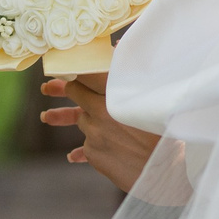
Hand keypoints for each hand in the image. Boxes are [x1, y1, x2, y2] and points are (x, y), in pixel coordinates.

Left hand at [42, 72, 160, 192]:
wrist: (170, 173)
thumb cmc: (169, 133)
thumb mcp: (154, 97)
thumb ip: (133, 74)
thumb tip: (116, 45)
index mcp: (117, 91)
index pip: (86, 71)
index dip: (74, 66)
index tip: (63, 65)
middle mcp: (102, 109)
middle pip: (76, 92)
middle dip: (63, 88)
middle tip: (48, 88)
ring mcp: (95, 133)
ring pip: (80, 120)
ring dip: (71, 118)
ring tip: (48, 117)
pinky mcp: (94, 154)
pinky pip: (84, 147)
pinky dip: (83, 149)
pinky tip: (73, 155)